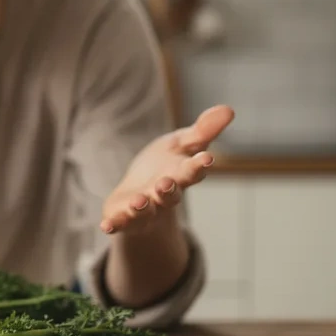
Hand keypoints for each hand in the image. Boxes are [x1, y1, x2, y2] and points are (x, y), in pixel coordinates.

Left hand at [100, 105, 234, 234]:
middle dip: (168, 190)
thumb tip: (229, 109)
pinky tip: (106, 226)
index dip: (199, 165)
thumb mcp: (182, 143)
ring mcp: (145, 209)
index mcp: (180, 175)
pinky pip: (120, 222)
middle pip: (169, 194)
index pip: (193, 170)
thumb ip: (202, 131)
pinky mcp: (123, 217)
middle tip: (166, 183)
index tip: (207, 158)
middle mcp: (164, 195)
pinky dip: (114, 224)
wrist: (139, 193)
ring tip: (138, 201)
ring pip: (145, 210)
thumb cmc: (164, 166)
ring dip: (142, 207)